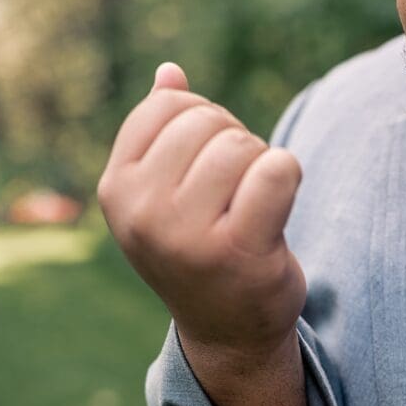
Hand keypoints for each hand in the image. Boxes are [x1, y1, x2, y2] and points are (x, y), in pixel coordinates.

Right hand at [97, 62, 306, 356]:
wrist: (229, 333)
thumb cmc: (201, 253)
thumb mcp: (166, 195)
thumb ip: (163, 135)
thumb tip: (170, 72)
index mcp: (117, 190)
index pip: (169, 106)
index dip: (203, 121)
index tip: (208, 168)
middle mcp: (144, 214)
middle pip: (208, 121)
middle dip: (234, 144)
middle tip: (237, 195)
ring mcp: (188, 236)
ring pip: (243, 145)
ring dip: (261, 165)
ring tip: (253, 209)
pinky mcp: (238, 251)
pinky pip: (277, 170)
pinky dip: (289, 177)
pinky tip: (277, 213)